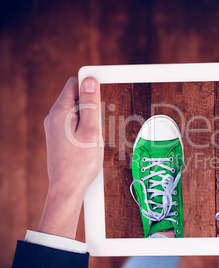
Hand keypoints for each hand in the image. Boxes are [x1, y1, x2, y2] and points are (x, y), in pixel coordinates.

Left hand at [37, 77, 102, 238]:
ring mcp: (55, 127)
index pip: (75, 83)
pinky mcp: (59, 136)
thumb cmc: (80, 163)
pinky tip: (91, 141)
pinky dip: (85, 127)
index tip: (103, 96)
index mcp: (60, 112)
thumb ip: (90, 105)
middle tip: (101, 123)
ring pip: (77, 111)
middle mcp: (54, 117)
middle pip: (76, 97)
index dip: (91, 86)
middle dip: (92, 105)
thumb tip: (89, 81)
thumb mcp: (90, 131)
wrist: (67, 188)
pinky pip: (75, 123)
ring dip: (90, 118)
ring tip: (96, 136)